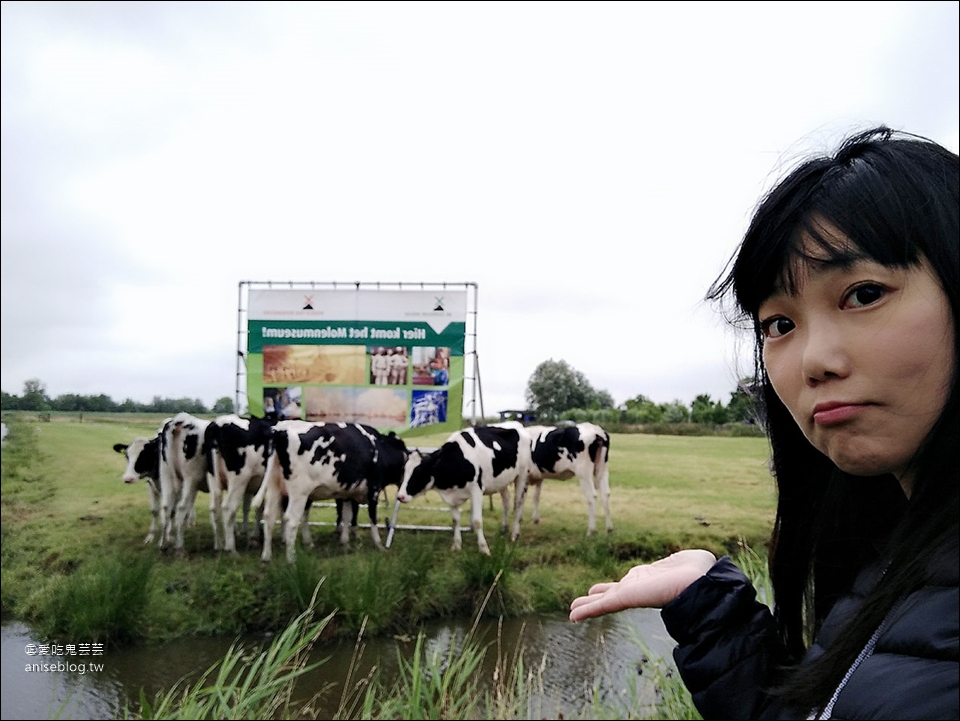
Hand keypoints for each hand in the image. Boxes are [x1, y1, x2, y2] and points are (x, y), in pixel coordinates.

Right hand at [569, 549, 716, 621]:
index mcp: (647, 578)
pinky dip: (587, 610)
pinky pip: (603, 605)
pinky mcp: (628, 597)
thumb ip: (679, 561)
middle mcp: (637, 587)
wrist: (702, 581)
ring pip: (604, 602)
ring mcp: (632, 593)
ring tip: (572, 613)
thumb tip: (694, 560)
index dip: (611, 588)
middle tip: (578, 606)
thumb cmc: (700, 570)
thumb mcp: (682, 560)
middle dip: (594, 600)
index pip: (625, 585)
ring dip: (587, 607)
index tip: (598, 591)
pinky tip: (573, 616)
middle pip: (611, 595)